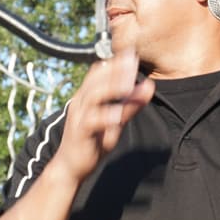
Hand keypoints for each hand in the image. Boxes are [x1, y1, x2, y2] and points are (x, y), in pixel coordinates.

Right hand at [50, 49, 153, 183]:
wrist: (70, 167)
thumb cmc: (92, 141)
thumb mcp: (114, 121)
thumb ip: (130, 105)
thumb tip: (148, 86)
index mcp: (87, 97)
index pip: (99, 72)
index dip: (115, 62)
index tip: (132, 53)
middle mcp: (81, 103)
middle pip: (96, 80)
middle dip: (115, 69)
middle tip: (133, 61)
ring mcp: (79, 116)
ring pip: (93, 96)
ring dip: (111, 88)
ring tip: (128, 85)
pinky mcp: (80, 132)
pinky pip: (92, 121)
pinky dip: (106, 116)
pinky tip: (119, 115)